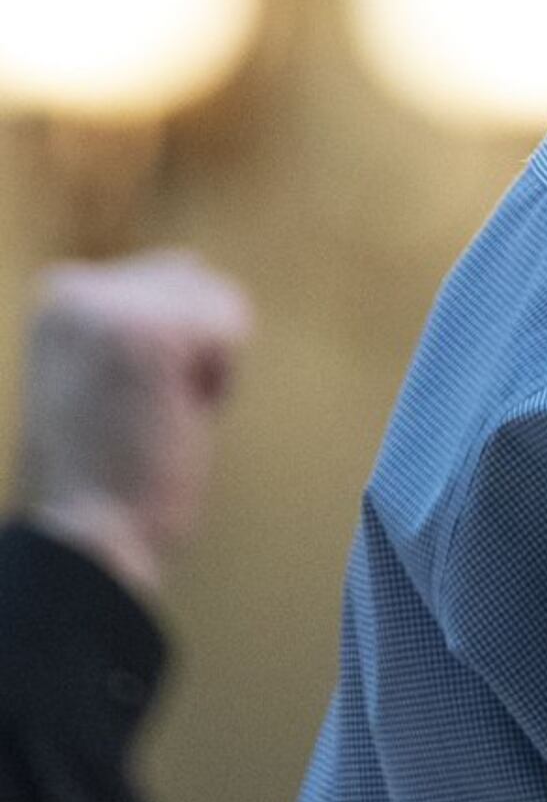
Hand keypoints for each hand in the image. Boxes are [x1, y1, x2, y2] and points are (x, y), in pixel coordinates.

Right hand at [13, 249, 252, 599]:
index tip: (126, 396)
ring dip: (210, 364)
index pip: (167, 276)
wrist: (85, 535)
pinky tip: (174, 413)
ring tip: (157, 411)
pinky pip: (231, 329)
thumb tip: (191, 265)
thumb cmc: (106, 466)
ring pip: (221, 302)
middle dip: (195, 348)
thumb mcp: (102, 367)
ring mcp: (109, 308)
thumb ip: (132, 314)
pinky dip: (221, 380)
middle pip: (198, 281)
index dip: (175, 343)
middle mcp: (72, 290)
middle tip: (145, 409)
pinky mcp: (151, 335)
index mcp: (58, 295)